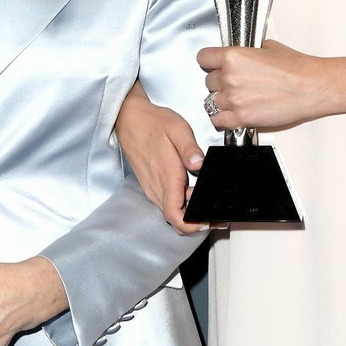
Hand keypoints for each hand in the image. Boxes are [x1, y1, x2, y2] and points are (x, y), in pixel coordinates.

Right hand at [116, 84, 209, 233]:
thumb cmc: (152, 123)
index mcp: (166, 176)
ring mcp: (152, 188)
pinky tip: (192, 192)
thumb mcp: (177, 128)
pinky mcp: (151, 186)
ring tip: (207, 200)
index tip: (208, 220)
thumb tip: (200, 165)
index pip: (175, 216)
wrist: (129, 119)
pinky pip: (167, 203)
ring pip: (171, 213)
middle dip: (197, 222)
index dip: (192, 226)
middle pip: (175, 219)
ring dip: (189, 213)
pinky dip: (181, 205)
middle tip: (216, 212)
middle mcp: (157, 188)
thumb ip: (190, 148)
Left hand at [198, 40, 324, 130]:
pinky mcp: (242, 118)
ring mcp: (234, 100)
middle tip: (234, 82)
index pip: (203, 58)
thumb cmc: (296, 68)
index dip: (210, 61)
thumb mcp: (268, 47)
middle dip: (219, 81)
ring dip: (222, 100)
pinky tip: (231, 113)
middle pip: (208, 81)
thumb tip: (244, 53)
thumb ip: (248, 51)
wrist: (310, 87)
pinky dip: (222, 118)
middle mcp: (230, 78)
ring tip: (237, 98)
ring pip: (211, 101)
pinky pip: (217, 121)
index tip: (213, 65)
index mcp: (233, 57)